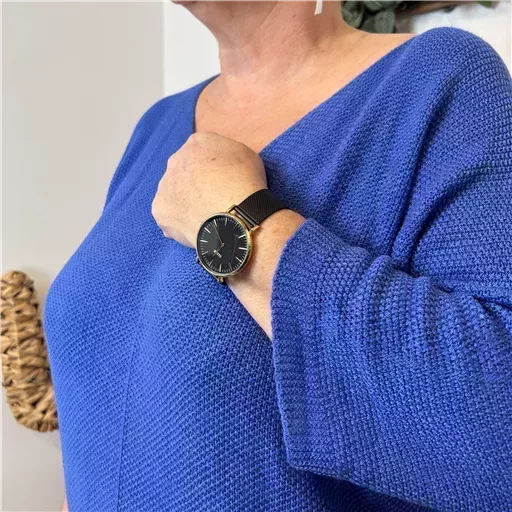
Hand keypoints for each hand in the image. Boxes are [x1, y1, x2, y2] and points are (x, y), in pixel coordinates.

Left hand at [152, 131, 266, 247]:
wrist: (234, 214)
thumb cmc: (245, 183)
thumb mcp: (245, 154)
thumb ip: (226, 153)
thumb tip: (218, 163)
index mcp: (197, 142)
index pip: (200, 151)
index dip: (211, 167)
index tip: (220, 180)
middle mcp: (175, 160)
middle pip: (183, 170)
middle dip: (194, 182)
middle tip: (211, 198)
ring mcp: (164, 185)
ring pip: (173, 193)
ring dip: (184, 201)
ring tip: (203, 216)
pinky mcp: (160, 209)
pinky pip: (169, 216)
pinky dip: (179, 222)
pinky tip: (195, 228)